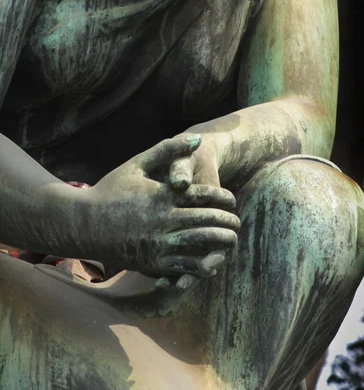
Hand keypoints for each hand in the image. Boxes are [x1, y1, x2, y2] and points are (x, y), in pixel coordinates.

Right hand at [93, 136, 238, 277]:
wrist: (81, 224)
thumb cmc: (110, 190)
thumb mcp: (138, 163)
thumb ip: (168, 149)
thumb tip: (197, 139)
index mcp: (162, 194)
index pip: (204, 196)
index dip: (224, 199)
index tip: (232, 200)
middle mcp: (162, 219)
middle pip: (208, 220)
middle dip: (228, 222)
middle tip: (238, 223)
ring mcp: (157, 243)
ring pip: (201, 244)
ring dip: (222, 243)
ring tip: (232, 240)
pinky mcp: (152, 263)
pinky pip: (185, 267)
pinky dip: (203, 265)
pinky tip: (213, 262)